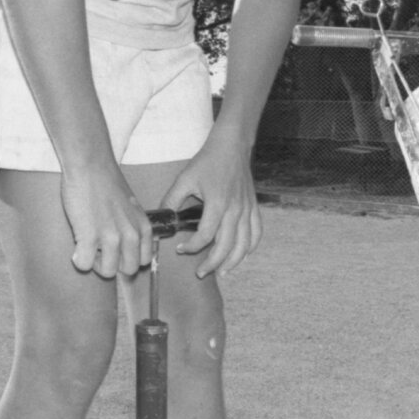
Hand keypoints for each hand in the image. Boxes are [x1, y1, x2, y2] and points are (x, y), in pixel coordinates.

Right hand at [61, 166, 153, 277]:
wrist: (90, 166)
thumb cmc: (108, 183)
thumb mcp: (132, 207)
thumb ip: (134, 227)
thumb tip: (129, 248)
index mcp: (143, 227)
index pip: (145, 261)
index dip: (128, 258)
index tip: (117, 249)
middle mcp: (131, 235)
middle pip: (129, 270)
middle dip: (114, 264)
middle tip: (100, 250)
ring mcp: (111, 237)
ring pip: (108, 272)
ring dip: (95, 263)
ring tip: (88, 247)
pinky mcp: (89, 236)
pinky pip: (84, 264)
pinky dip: (78, 260)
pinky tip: (76, 246)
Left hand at [161, 126, 261, 276]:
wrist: (232, 146)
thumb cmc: (208, 161)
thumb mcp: (185, 178)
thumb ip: (172, 199)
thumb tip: (162, 217)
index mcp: (216, 203)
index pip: (204, 236)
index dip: (191, 247)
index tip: (180, 249)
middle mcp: (234, 210)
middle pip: (226, 246)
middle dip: (212, 263)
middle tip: (201, 272)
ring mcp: (246, 209)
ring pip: (244, 244)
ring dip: (233, 261)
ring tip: (222, 271)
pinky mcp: (253, 207)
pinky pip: (256, 233)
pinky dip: (251, 247)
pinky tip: (243, 255)